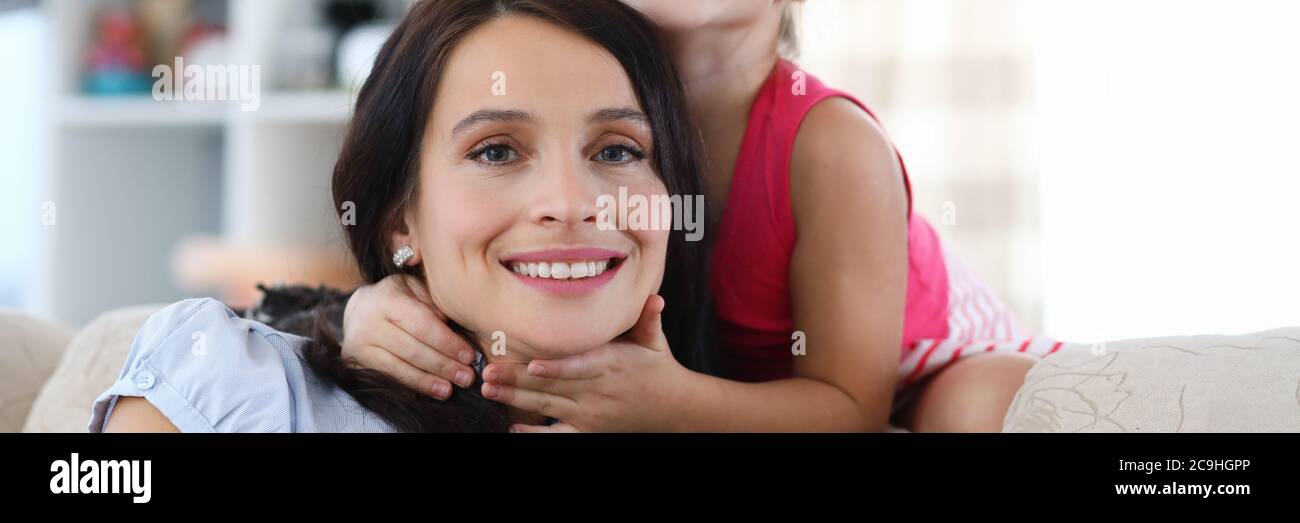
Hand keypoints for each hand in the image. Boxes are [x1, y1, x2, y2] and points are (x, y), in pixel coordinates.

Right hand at [341, 274, 477, 398]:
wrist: (361, 310)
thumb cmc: (400, 298)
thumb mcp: (417, 290)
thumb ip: (435, 305)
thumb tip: (459, 330)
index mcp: (387, 299)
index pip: (421, 324)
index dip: (447, 342)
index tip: (469, 356)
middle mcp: (368, 322)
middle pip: (412, 349)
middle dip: (443, 365)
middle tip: (467, 377)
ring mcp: (359, 345)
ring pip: (399, 367)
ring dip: (429, 380)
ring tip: (452, 389)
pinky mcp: (356, 363)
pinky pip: (390, 377)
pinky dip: (415, 385)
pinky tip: (434, 390)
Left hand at [480, 295, 694, 431]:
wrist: (672, 408)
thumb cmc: (658, 367)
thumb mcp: (655, 341)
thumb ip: (648, 319)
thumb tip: (655, 298)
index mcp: (610, 364)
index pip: (579, 366)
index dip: (556, 367)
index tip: (531, 364)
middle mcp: (596, 391)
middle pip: (553, 386)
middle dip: (519, 379)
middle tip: (489, 371)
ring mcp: (590, 413)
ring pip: (547, 406)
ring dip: (516, 399)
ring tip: (489, 389)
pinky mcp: (587, 429)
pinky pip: (557, 434)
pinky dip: (535, 433)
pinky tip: (511, 427)